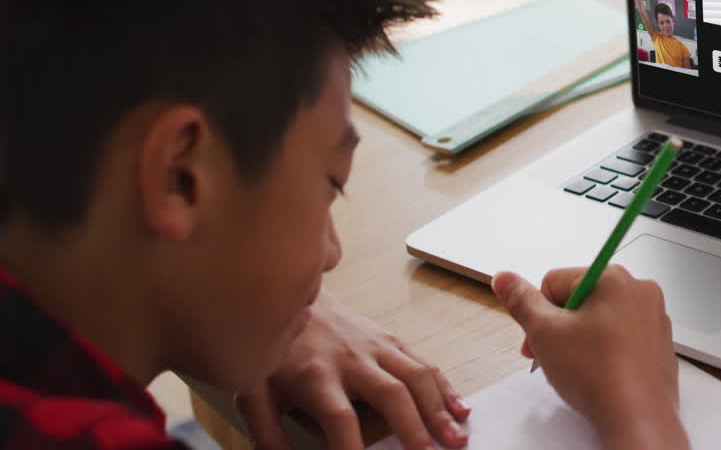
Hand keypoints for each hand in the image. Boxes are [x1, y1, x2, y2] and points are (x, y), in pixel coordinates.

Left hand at [235, 291, 469, 449]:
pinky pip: (423, 363)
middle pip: (391, 393)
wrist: (293, 292)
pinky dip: (444, 387)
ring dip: (439, 408)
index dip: (350, 447)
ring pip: (416, 376)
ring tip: (457, 436)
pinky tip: (460, 408)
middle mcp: (352, 359)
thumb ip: (265, 430)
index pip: (338, 418)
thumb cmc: (276, 348)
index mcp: (316, 375)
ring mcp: (376, 347)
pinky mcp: (390, 341)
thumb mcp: (254, 389)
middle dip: (414, 426)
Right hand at [492, 267, 686, 448]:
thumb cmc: (597, 375)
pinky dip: (606, 350)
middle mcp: (639, 290)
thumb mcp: (544, 332)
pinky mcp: (659, 343)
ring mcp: (653, 317)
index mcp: (613, 277)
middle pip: (579, 299)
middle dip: (560, 327)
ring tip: (577, 368)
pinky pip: (622, 337)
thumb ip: (521, 301)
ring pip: (600, 319)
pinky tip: (599, 373)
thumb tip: (504, 279)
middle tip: (553, 356)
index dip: (539, 313)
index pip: (556, 281)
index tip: (538, 339)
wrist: (637, 418)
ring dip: (581, 339)